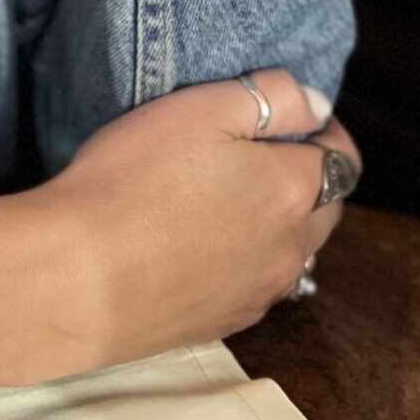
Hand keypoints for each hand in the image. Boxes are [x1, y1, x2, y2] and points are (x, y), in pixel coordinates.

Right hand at [40, 73, 361, 366]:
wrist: (78, 277)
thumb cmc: (134, 179)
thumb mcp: (200, 107)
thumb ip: (272, 98)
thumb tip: (318, 104)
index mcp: (292, 189)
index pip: (342, 157)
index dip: (324, 130)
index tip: (295, 115)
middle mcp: (290, 247)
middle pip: (327, 208)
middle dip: (310, 176)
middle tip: (263, 151)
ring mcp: (259, 291)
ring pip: (295, 251)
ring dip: (280, 222)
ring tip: (231, 197)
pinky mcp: (225, 322)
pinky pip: (258, 284)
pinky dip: (248, 259)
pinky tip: (204, 244)